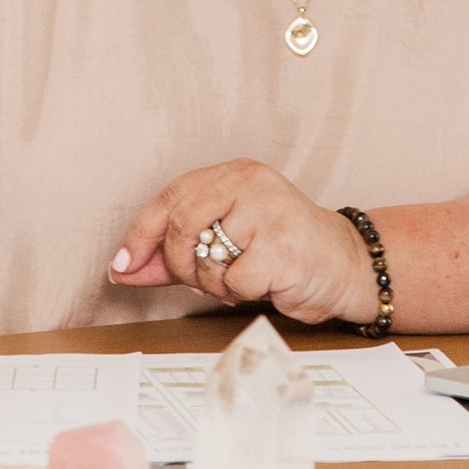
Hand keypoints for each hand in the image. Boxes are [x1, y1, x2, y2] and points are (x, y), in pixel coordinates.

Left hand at [109, 162, 375, 323]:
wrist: (346, 268)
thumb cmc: (284, 255)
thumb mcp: (225, 246)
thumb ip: (175, 255)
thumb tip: (122, 270)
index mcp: (234, 174)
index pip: (170, 197)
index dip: (140, 234)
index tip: (122, 265)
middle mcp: (250, 183)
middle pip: (181, 225)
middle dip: (180, 264)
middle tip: (199, 281)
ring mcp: (268, 211)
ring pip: (205, 257)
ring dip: (216, 284)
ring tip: (244, 277)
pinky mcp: (282, 245)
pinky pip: (235, 282)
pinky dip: (243, 294)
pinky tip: (267, 283)